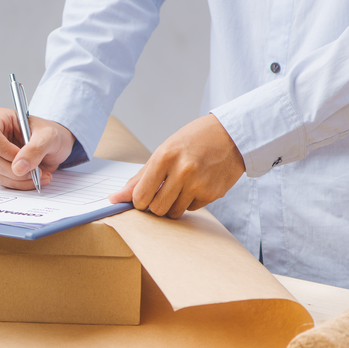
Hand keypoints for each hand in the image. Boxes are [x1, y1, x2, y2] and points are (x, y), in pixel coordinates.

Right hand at [0, 107, 75, 189]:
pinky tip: (35, 179)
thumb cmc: (50, 135)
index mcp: (0, 118)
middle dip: (14, 170)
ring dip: (19, 180)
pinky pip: (2, 181)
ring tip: (41, 176)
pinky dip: (19, 184)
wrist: (54, 146)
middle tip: (36, 172)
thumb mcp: (49, 137)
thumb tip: (18, 167)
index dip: (4, 150)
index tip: (23, 159)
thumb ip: (35, 149)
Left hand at [109, 113, 244, 218]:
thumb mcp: (163, 150)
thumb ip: (139, 178)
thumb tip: (115, 198)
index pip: (141, 195)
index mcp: (165, 156)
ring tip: (179, 186)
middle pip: (157, 209)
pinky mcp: (213, 193)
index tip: (141, 198)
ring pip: (174, 212)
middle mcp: (182, 171)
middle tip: (161, 192)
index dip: (138, 201)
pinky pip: (191, 208)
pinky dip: (189, 201)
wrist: (232, 135)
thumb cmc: (194, 140)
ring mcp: (199, 184)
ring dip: (172, 204)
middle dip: (155, 205)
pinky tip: (196, 184)